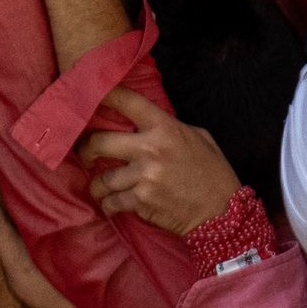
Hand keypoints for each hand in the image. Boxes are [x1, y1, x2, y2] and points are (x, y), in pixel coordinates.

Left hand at [78, 85, 239, 234]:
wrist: (222, 213)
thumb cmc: (213, 173)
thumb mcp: (198, 137)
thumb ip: (170, 126)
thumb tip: (145, 119)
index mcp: (165, 127)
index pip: (126, 101)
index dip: (103, 94)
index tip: (87, 95)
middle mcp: (150, 149)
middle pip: (99, 142)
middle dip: (85, 148)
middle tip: (84, 153)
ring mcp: (144, 177)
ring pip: (102, 178)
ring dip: (98, 184)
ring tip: (99, 186)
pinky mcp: (142, 202)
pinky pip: (113, 201)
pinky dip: (109, 204)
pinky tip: (112, 203)